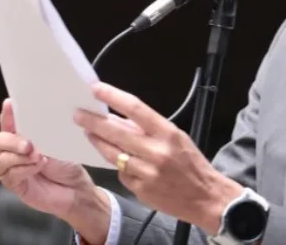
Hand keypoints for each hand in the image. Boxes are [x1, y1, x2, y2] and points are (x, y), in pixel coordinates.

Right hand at [0, 99, 103, 226]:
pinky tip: (38, 166)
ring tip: (38, 157)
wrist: (77, 188)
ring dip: (19, 157)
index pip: (8, 123)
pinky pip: (10, 176)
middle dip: (12, 141)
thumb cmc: (68, 163)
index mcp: (22, 137)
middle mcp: (13, 152)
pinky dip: (23, 169)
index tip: (10, 103)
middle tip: (29, 145)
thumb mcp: (56, 143)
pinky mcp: (15, 185)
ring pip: (1, 160)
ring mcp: (12, 169)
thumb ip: (41, 134)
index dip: (6, 114)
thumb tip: (33, 124)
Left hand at [75, 82, 243, 235]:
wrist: (206, 197)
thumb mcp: (176, 138)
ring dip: (98, 141)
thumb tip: (119, 118)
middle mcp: (156, 151)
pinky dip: (119, 165)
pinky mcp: (140, 190)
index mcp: (168, 133)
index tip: (96, 89)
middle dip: (93, 121)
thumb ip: (148, 129)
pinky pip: (121, 173)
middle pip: (116, 132)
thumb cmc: (191, 164)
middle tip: (78, 114)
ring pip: (113, 154)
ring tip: (88, 132)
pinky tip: (118, 160)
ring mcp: (147, 172)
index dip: (113, 97)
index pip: (136, 109)